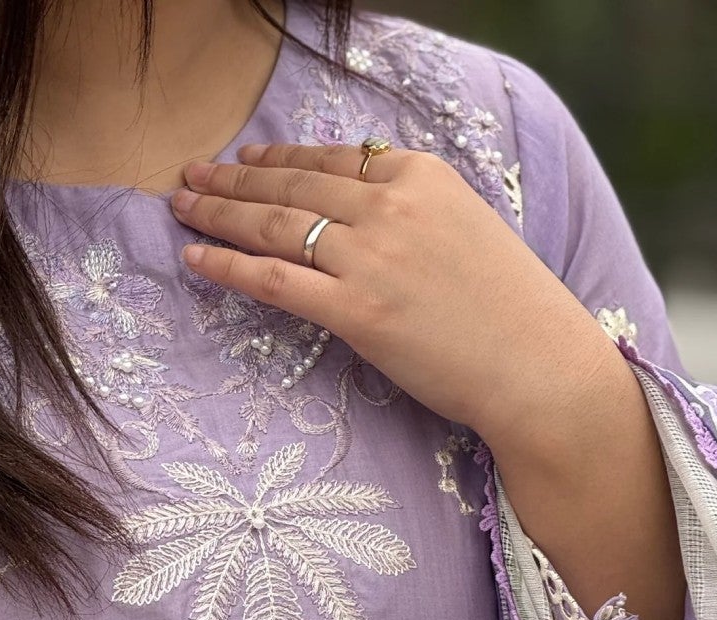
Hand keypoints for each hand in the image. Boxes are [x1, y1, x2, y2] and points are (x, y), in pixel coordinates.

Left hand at [169, 142, 617, 452]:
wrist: (536, 364)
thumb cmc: (508, 310)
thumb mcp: (465, 230)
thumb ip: (412, 214)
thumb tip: (361, 213)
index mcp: (421, 176)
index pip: (332, 159)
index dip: (279, 158)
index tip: (244, 158)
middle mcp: (390, 207)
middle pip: (293, 185)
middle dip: (233, 179)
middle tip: (190, 175)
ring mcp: (370, 259)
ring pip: (275, 225)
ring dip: (219, 212)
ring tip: (180, 206)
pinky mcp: (356, 312)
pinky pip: (275, 280)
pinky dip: (229, 265)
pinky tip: (195, 258)